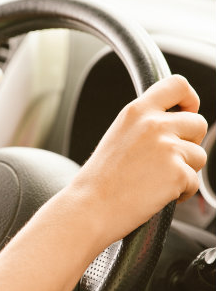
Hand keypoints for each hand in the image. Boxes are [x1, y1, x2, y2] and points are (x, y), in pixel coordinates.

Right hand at [70, 75, 207, 243]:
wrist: (91, 205)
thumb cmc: (100, 177)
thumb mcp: (119, 135)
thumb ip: (145, 124)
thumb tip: (173, 125)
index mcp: (136, 111)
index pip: (177, 85)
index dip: (189, 99)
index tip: (187, 111)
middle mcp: (154, 124)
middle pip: (197, 123)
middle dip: (190, 142)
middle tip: (169, 158)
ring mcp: (167, 147)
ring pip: (199, 155)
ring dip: (185, 169)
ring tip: (158, 180)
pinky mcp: (177, 172)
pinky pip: (194, 181)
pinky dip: (182, 191)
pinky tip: (158, 193)